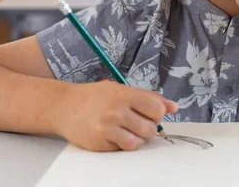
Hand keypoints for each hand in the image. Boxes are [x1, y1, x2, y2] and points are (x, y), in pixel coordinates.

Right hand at [54, 80, 177, 151]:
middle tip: (134, 122)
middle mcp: (117, 109)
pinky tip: (112, 134)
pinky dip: (121, 144)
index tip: (148, 113)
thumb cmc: (95, 97)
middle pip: (150, 129)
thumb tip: (174, 107)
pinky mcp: (100, 141)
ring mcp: (108, 127)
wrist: (64, 106)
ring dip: (135, 138)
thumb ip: (149, 98)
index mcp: (125, 93)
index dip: (157, 114)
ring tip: (124, 129)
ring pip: (139, 142)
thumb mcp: (122, 90)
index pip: (157, 108)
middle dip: (146, 128)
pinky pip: (123, 148)